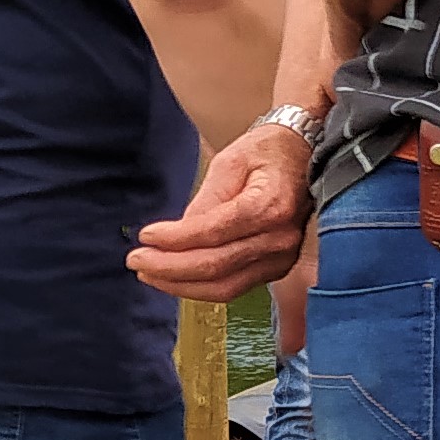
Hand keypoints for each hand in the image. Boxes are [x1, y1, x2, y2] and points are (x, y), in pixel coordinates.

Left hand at [129, 123, 312, 300]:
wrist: (303, 155)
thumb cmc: (266, 152)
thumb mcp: (230, 162)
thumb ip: (205, 201)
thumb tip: (177, 236)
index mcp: (271, 206)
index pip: (213, 233)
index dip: (174, 240)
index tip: (145, 237)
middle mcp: (280, 239)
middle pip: (216, 267)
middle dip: (169, 268)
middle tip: (136, 260)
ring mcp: (282, 258)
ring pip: (224, 287)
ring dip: (181, 285)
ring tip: (149, 273)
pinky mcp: (276, 268)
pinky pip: (234, 287)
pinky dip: (200, 287)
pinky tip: (176, 277)